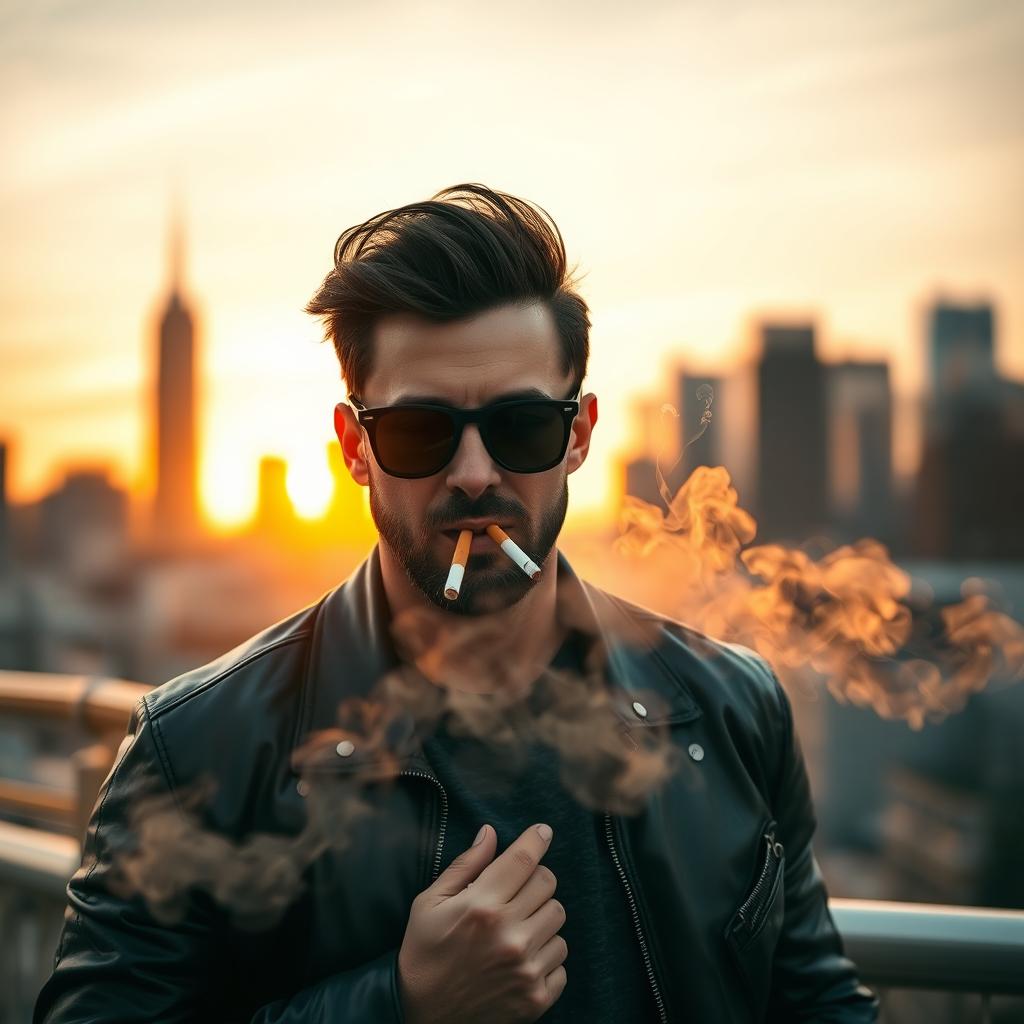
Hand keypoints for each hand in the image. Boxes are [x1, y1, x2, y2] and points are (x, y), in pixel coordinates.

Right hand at [397, 822, 566, 1023]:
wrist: (420, 1017)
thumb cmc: (424, 952)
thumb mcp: (431, 903)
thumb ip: (465, 865)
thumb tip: (490, 832)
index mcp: (481, 906)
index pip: (524, 859)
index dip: (537, 838)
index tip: (543, 831)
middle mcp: (509, 934)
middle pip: (547, 883)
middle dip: (533, 880)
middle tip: (513, 893)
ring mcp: (526, 967)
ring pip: (558, 919)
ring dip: (540, 918)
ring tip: (515, 929)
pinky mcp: (537, 996)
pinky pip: (561, 960)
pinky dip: (545, 956)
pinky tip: (520, 959)